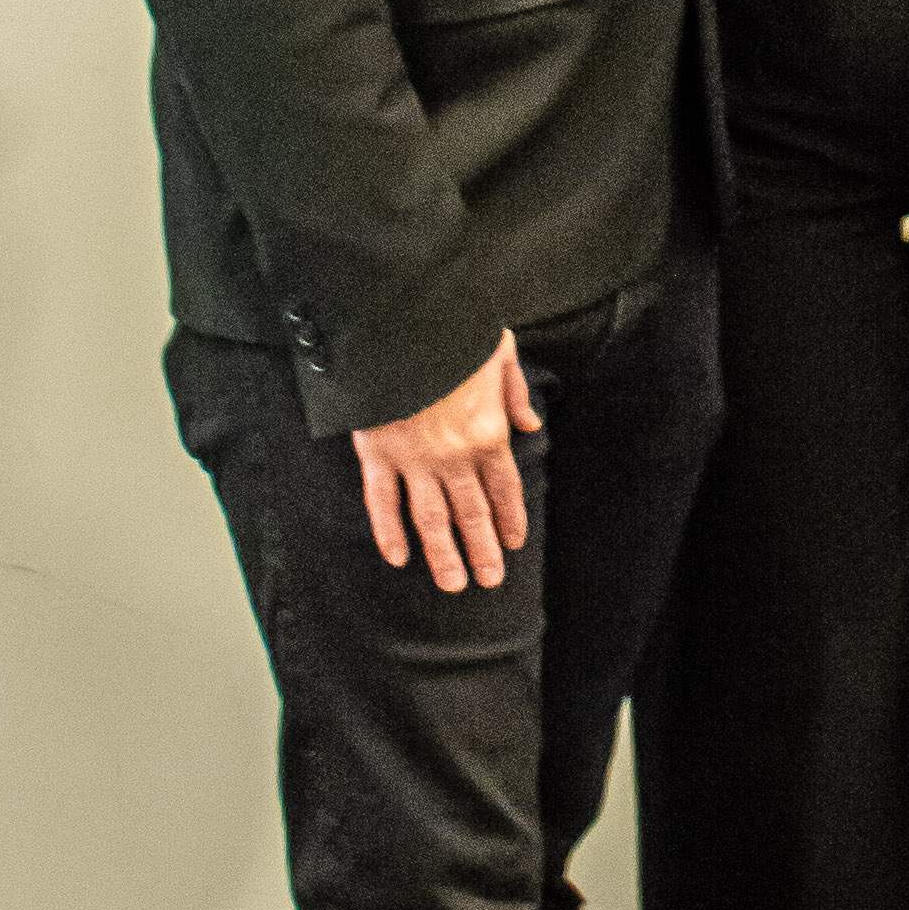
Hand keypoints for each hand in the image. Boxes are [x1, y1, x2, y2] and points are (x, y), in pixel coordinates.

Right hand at [353, 331, 538, 589]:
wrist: (398, 325)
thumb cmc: (452, 334)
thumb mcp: (498, 351)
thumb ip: (514, 390)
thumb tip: (530, 422)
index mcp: (488, 433)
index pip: (505, 489)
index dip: (510, 520)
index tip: (513, 544)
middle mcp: (454, 456)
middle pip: (472, 514)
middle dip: (483, 551)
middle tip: (489, 580)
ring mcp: (413, 460)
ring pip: (431, 520)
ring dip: (443, 555)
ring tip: (454, 584)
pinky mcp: (377, 455)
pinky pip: (382, 503)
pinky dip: (389, 532)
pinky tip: (398, 558)